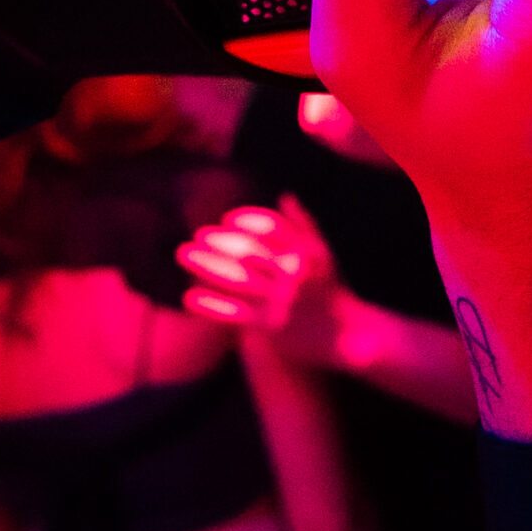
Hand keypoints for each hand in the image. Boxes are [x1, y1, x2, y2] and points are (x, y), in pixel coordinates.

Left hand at [176, 197, 346, 364]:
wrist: (347, 335)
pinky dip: (210, 304)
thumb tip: (285, 195)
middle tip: (194, 236)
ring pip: (237, 280)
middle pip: (248, 251)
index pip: (270, 227)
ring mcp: (281, 302)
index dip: (245, 220)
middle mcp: (293, 274)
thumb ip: (303, 224)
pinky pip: (234, 314)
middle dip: (218, 241)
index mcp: (305, 251)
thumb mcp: (324, 253)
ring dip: (206, 266)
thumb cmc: (331, 290)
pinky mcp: (271, 328)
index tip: (226, 220)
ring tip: (185, 255)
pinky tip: (190, 296)